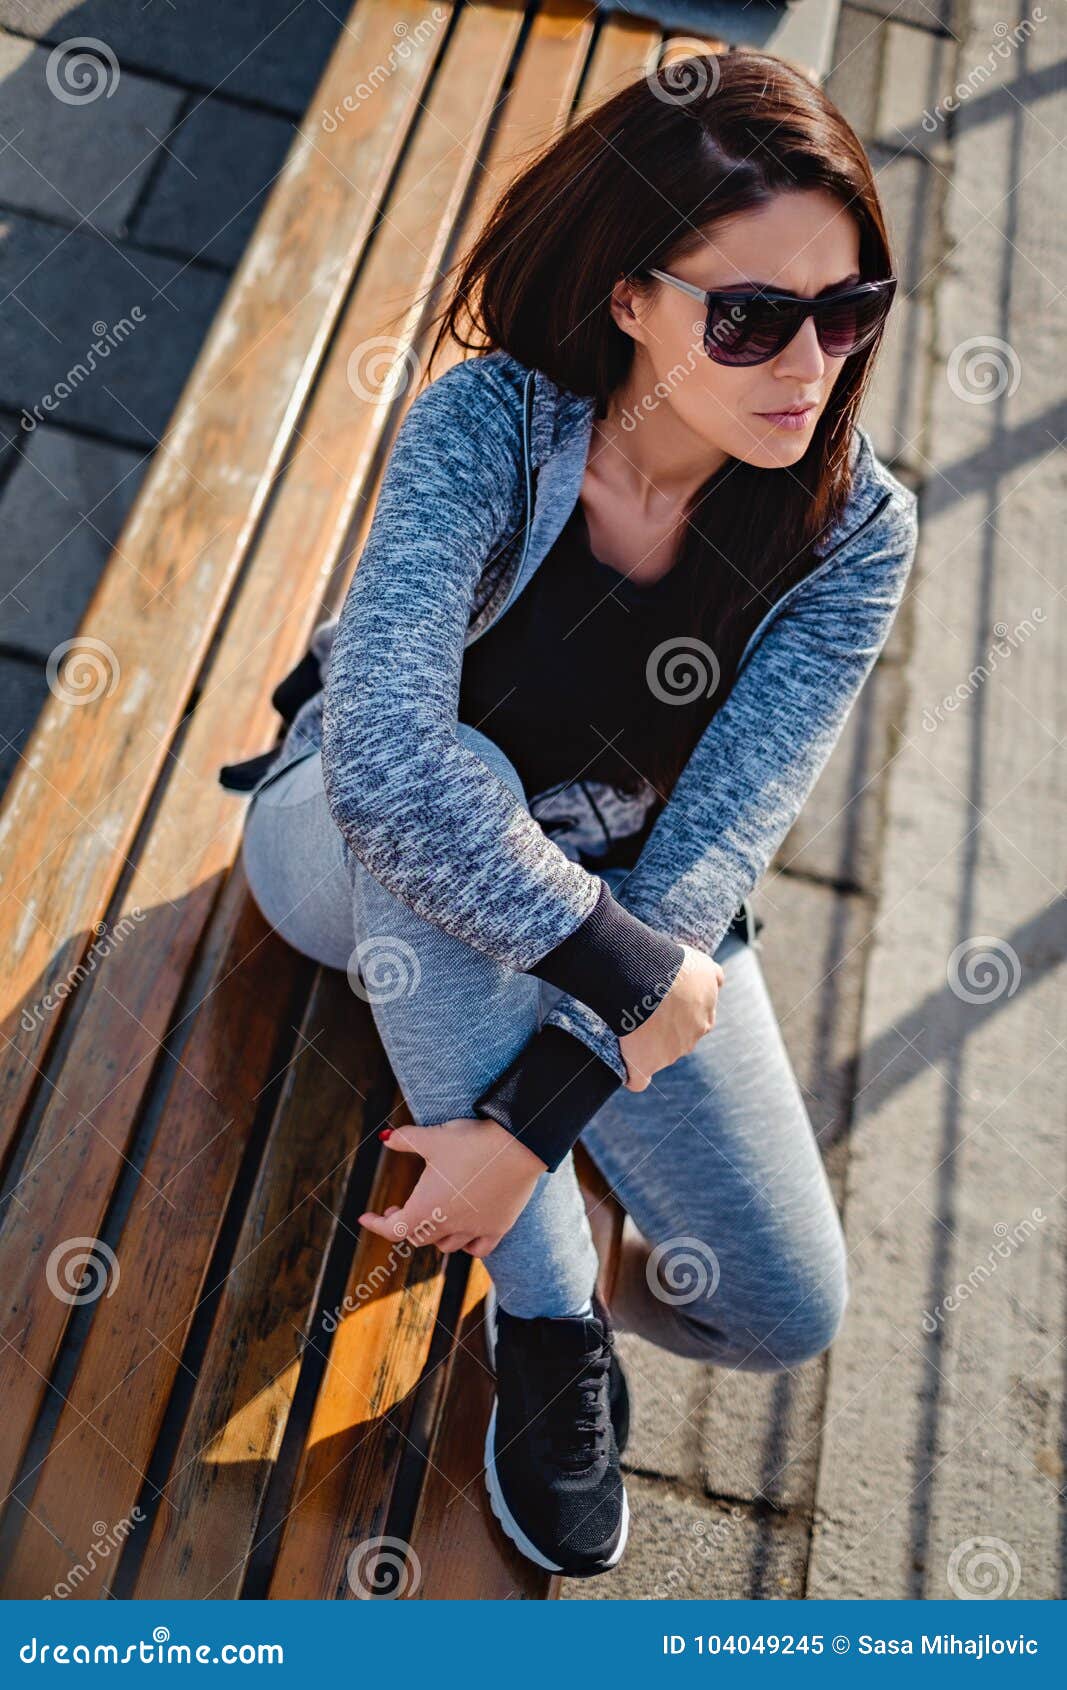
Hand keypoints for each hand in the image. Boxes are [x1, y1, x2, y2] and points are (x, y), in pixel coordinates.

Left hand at [358, 1117, 546, 1256]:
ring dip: (433, 1235)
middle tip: (399, 1208)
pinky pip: (478, 1248)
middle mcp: (448, 1225)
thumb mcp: (432, 1136)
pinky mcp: (498, 1227)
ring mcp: (475, 1229)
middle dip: (405, 1224)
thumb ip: (405, 1139)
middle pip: (418, 1237)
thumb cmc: (471, 1141)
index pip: (393, 1229)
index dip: (376, 1224)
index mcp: (426, 1208)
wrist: (518, 1145)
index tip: (366, 1217)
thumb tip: (385, 1139)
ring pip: (446, 1245)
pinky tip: (464, 1232)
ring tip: (431, 1217)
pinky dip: (467, 1244)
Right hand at [617, 942, 724, 1091]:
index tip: (662, 1000)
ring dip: (646, 1046)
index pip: (695, 1023)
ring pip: (658, 1056)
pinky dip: (632, 1077)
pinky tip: (626, 1070)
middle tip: (644, 1008)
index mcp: (705, 1019)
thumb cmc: (674, 968)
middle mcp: (690, 1040)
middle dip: (665, 1029)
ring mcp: (669, 1055)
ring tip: (627, 1023)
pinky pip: (638, 1080)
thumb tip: (718, 981)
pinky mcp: (645, 1065)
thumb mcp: (703, 965)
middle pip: (678, 1040)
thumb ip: (712, 976)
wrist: (649, 978)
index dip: (678, 1012)